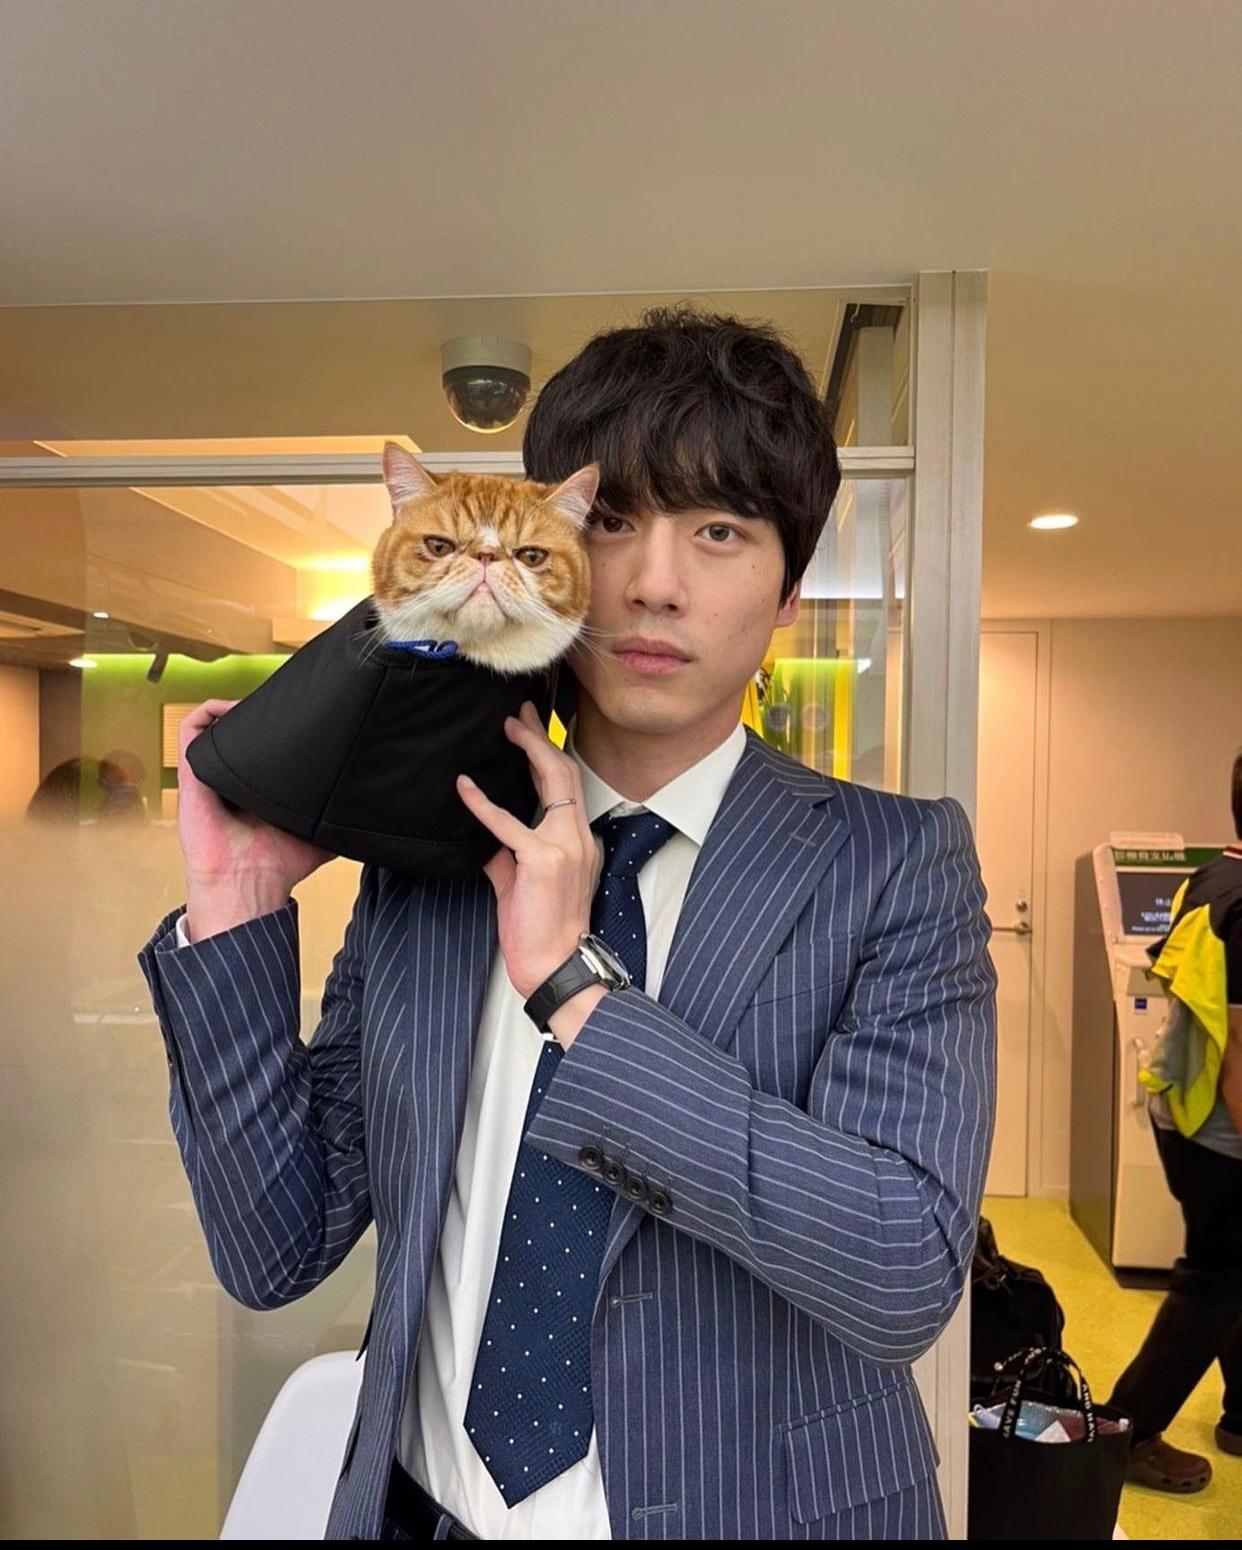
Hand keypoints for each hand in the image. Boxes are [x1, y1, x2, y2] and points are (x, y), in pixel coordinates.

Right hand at [178, 699, 333, 941]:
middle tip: (286, 704)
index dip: (283, 730)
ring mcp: (213, 774)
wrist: (248, 882)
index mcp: (260, 789)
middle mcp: (236, 779)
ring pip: (217, 727)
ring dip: (236, 709)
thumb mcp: (323, 836)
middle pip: (242, 734)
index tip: (305, 715)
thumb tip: (375, 807)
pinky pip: (191, 729)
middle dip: (260, 714)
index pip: (267, 750)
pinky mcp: (193, 772)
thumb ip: (343, 819)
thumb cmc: (280, 864)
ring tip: (260, 703)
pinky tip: (234, 708)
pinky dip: (209, 711)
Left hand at [457, 700, 602, 1002]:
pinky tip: (464, 787)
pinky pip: (509, 824)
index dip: (548, 755)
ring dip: (530, 749)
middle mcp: (578, 837)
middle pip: (565, 772)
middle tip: (520, 712)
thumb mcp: (522, 885)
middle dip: (542, 738)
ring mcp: (565, 846)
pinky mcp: (542, 860)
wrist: (557, 967)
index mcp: (578, 842)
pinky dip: (484, 803)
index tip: (531, 730)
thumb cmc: (541, 932)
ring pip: (553, 781)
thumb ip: (506, 856)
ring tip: (507, 727)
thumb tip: (483, 839)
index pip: (566, 788)